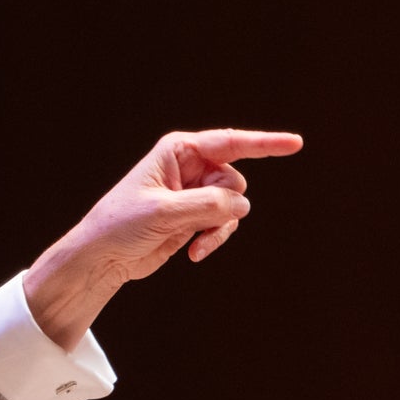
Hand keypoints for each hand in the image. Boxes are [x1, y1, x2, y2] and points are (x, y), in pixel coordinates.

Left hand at [22, 128, 304, 347]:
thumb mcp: (164, 211)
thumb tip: (243, 206)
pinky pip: (223, 225)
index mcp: (179, 151)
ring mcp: (195, 193)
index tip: (296, 144)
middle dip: (222, 207)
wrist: (103, 256)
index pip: (231, 143)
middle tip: (195, 222)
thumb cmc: (121, 224)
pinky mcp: (195, 217)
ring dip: (219, 229)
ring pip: (233, 207)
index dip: (266, 144)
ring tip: (195, 245)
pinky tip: (193, 254)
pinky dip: (213, 240)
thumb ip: (207, 205)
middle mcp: (191, 167)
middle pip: (234, 183)